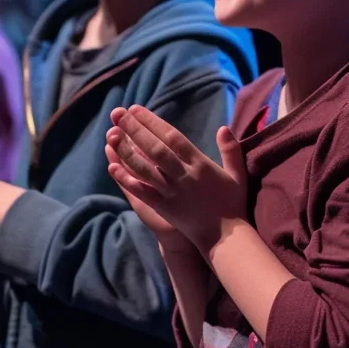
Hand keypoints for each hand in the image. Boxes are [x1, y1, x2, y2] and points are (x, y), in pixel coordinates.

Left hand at [104, 105, 246, 252]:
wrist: (225, 237)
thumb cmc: (232, 203)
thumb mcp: (237, 174)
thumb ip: (230, 150)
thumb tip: (223, 127)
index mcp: (200, 164)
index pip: (172, 137)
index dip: (152, 122)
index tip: (136, 109)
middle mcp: (183, 176)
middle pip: (154, 148)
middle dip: (134, 129)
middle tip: (117, 113)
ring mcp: (171, 192)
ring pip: (144, 168)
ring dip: (125, 151)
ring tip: (111, 135)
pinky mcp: (163, 208)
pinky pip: (141, 191)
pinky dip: (126, 179)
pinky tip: (112, 167)